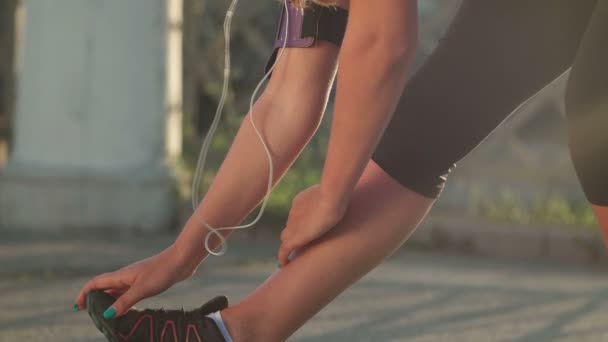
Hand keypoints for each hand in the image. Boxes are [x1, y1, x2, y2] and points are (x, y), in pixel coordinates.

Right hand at [75, 246, 191, 317]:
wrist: (182, 260)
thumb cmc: (162, 271)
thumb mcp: (142, 289)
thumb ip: (125, 302)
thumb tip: (107, 315)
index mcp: (121, 276)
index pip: (96, 283)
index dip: (84, 293)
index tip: (77, 306)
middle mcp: (126, 276)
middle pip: (105, 287)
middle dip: (95, 299)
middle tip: (90, 314)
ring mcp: (136, 278)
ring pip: (117, 291)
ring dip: (109, 301)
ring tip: (105, 316)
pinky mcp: (147, 281)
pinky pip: (129, 292)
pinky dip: (123, 301)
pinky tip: (127, 310)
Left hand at [278, 184, 348, 266]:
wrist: (330, 197)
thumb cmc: (336, 195)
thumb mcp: (333, 196)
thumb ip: (331, 200)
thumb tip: (339, 204)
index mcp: (300, 202)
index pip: (297, 215)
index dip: (301, 223)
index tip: (307, 228)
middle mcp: (293, 213)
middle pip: (290, 227)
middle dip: (295, 233)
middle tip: (303, 243)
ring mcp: (292, 226)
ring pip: (286, 237)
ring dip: (290, 244)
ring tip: (295, 254)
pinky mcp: (294, 238)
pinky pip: (284, 250)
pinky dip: (283, 256)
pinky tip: (285, 264)